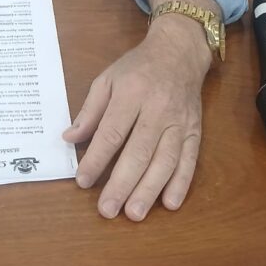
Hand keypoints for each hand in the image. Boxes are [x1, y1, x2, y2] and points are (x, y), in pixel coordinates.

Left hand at [63, 16, 210, 220]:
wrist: (179, 52)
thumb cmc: (138, 67)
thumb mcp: (107, 79)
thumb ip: (90, 110)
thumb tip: (70, 139)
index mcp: (131, 93)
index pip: (112, 132)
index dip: (96, 159)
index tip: (83, 181)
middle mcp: (157, 109)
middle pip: (139, 151)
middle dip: (122, 183)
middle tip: (107, 210)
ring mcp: (179, 122)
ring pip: (165, 160)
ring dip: (150, 189)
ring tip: (134, 213)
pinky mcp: (195, 130)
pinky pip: (190, 160)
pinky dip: (181, 183)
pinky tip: (170, 203)